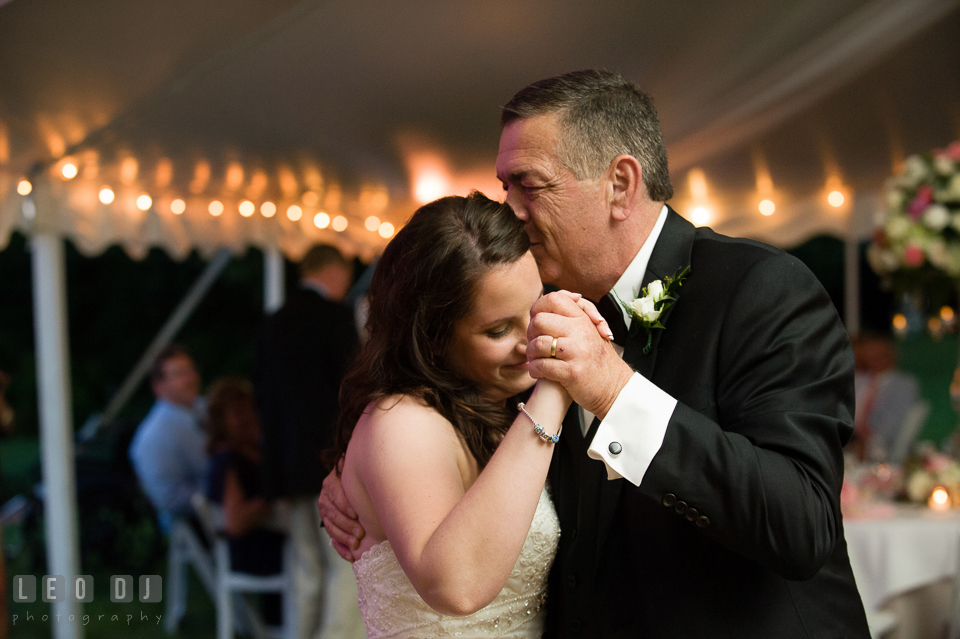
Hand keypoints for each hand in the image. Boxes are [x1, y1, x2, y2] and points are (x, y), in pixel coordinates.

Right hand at [318, 469, 364, 561]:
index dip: (345, 505)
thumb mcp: (354, 468)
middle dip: (347, 525)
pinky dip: (341, 549)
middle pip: (333, 514)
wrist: (355, 483)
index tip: (356, 514)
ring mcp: (326, 514)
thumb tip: (350, 452)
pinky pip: (333, 540)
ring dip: (344, 538)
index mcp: (330, 484)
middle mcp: (325, 499)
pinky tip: (351, 556)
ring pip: (332, 528)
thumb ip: (353, 464)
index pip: (335, 496)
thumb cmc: (359, 475)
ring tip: (356, 544)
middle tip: (360, 532)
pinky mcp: (331, 527)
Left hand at [527, 292, 632, 418]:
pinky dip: (535, 370)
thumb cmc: (597, 360)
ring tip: (535, 359)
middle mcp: (580, 332)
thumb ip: (576, 314)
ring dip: (531, 354)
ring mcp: (577, 351)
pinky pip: (542, 365)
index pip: (555, 298)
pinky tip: (538, 372)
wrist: (615, 387)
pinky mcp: (572, 372)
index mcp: (583, 319)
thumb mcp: (591, 331)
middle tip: (534, 344)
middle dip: (531, 334)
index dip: (539, 308)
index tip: (538, 323)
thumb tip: (570, 295)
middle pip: (540, 321)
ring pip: (538, 344)